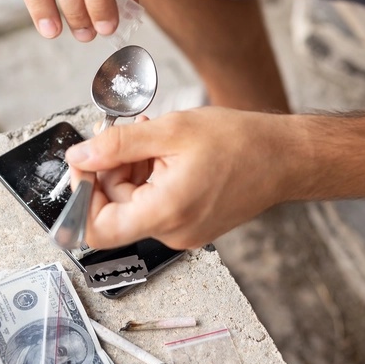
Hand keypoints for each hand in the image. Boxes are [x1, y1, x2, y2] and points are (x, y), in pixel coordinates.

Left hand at [64, 108, 289, 249]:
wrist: (286, 157)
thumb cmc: (240, 143)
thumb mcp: (169, 131)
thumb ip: (116, 145)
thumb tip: (79, 156)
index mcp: (166, 213)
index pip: (96, 231)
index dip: (79, 197)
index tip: (84, 164)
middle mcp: (173, 232)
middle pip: (114, 209)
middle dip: (110, 169)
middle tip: (121, 133)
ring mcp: (183, 231)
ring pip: (134, 202)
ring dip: (132, 168)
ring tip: (152, 136)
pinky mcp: (192, 224)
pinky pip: (155, 203)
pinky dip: (151, 175)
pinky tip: (165, 150)